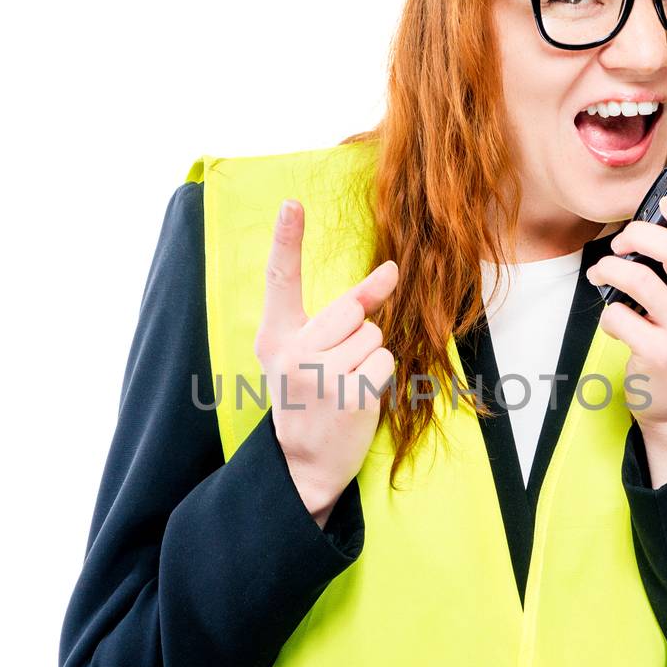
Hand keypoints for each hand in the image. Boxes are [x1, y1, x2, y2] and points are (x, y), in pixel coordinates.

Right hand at [254, 199, 398, 525]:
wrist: (303, 462)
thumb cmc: (310, 398)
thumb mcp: (308, 353)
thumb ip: (342, 311)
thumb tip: (392, 269)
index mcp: (274, 338)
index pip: (280, 280)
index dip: (286, 240)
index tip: (291, 204)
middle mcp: (291, 353)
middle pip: (351, 310)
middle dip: (358, 333)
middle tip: (336, 369)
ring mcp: (318, 376)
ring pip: (373, 337)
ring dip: (369, 359)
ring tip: (344, 387)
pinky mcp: (348, 397)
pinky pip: (385, 362)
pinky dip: (380, 380)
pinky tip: (357, 400)